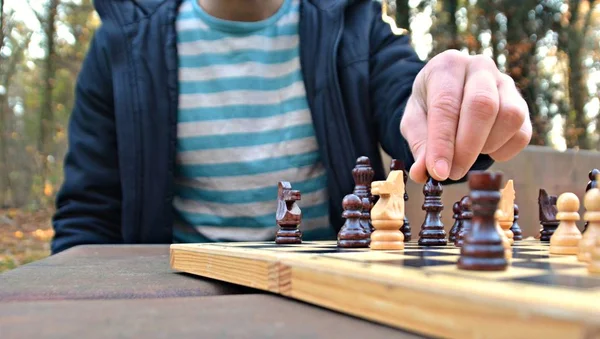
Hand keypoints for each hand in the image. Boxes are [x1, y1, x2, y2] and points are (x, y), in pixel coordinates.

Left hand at [400, 50, 531, 183]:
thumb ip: (419, 145)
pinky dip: (504, 151)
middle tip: (453, 173)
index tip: (438, 172)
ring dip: (487, 146)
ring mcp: (506, 83)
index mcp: (447, 66)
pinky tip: (484, 151)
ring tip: (467, 154)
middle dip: (467, 147)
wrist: (448, 93)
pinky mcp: (522, 104)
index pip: (446, 105)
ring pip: (509, 116)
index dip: (442, 142)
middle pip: (483, 106)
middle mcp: (480, 67)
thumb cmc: (428, 107)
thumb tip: (422, 173)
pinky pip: (522, 133)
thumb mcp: (414, 122)